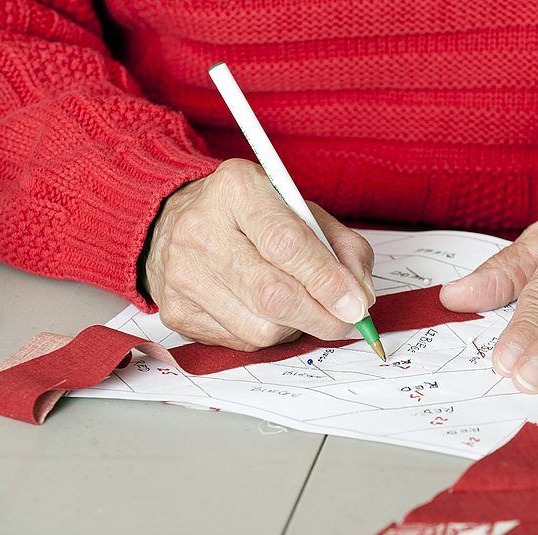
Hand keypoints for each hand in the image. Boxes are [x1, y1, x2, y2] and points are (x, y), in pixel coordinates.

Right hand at [143, 159, 374, 349]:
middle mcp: (201, 231)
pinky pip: (243, 341)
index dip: (328, 280)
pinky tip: (264, 310)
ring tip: (296, 303)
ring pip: (262, 328)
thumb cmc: (250, 216)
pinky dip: (269, 333)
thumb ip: (341, 248)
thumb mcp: (301, 210)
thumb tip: (361, 299)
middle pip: (274, 295)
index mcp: (236, 190)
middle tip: (346, 320)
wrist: (176, 223)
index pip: (287, 243)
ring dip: (296, 326)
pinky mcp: (178, 312)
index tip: (357, 304)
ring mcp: (183, 275)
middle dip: (322, 316)